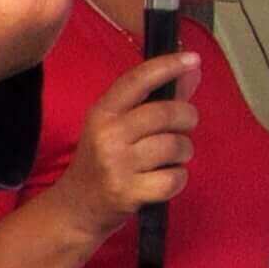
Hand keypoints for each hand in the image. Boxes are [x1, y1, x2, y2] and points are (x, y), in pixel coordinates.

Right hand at [36, 54, 199, 236]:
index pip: (137, 80)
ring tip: (170, 159)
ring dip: (183, 153)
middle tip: (184, 127)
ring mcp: (117, 164)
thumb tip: (193, 71)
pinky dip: (177, 179)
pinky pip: (174, 178)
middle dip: (187, 118)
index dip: (167, 66)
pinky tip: (163, 180)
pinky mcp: (129, 192)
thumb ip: (157, 100)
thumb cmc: (102, 162)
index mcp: (102, 113)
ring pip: (174, 146)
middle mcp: (107, 135)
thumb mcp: (118, 127)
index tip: (193, 59)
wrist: (75, 209)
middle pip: (165, 114)